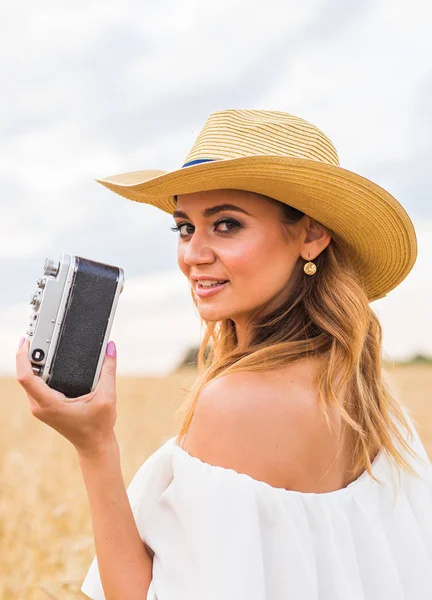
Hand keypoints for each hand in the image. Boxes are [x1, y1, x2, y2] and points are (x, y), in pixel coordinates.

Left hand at [16, 338, 117, 456]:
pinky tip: (46, 361)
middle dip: (28, 355)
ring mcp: (40, 407)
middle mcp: (40, 406)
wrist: (94, 446)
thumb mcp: (107, 396)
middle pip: (24, 375)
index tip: (26, 341)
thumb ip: (109, 370)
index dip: (22, 357)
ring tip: (40, 345)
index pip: (25, 377)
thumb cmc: (99, 425)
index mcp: (50, 404)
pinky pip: (34, 386)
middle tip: (36, 336)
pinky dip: (37, 372)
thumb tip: (110, 347)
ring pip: (28, 380)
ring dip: (31, 363)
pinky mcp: (44, 407)